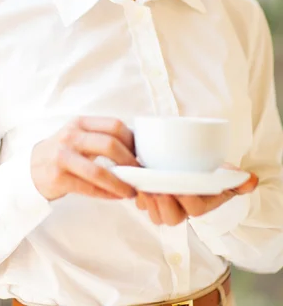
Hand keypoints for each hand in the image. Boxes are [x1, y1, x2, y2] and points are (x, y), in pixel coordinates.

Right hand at [31, 116, 138, 201]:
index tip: (141, 153)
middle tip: (140, 173)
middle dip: (130, 161)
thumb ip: (102, 137)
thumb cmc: (63, 152)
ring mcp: (63, 157)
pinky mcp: (58, 178)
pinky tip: (116, 196)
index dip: (132, 140)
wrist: (31, 168)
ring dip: (120, 183)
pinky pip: (89, 188)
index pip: (113, 125)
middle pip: (109, 144)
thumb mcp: (79, 136)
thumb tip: (137, 146)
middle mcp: (71, 136)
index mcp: (81, 123)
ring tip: (131, 191)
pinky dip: (106, 194)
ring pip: (99, 171)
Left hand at [135, 164, 258, 225]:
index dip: (188, 202)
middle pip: (170, 218)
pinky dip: (137, 194)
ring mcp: (164, 204)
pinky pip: (140, 202)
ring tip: (144, 187)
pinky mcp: (149, 196)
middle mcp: (181, 208)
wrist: (191, 167)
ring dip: (148, 202)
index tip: (181, 191)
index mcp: (201, 203)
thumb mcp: (224, 174)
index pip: (195, 210)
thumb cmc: (208, 173)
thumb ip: (236, 180)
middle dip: (164, 207)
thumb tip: (250, 180)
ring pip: (153, 213)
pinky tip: (134, 183)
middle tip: (158, 191)